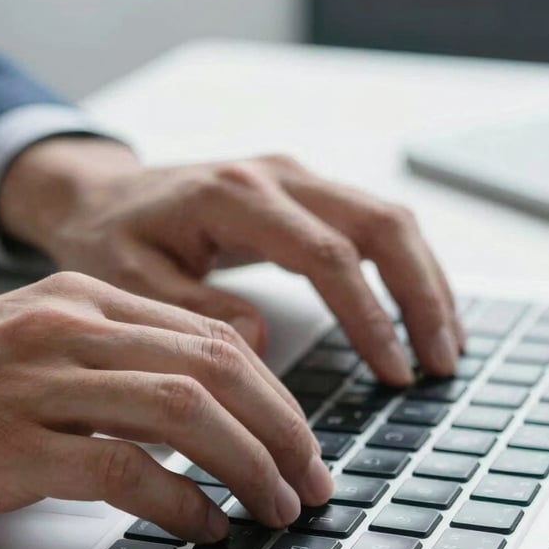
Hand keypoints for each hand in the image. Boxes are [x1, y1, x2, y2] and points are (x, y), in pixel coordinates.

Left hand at [0, 138, 463, 385]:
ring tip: (447, 343)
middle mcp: (276, 176)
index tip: (393, 371)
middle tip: (442, 362)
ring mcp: (294, 178)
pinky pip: (370, 223)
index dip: (369, 316)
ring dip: (425, 281)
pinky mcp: (301, 192)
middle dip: (421, 296)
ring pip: (387, 219)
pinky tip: (418, 309)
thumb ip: (194, 310)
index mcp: (234, 196)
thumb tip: (261, 345)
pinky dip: (403, 267)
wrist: (101, 196)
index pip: (326, 255)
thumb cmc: (111, 238)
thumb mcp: (131, 280)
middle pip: (379, 224)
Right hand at [0, 273, 331, 537]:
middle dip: (282, 430)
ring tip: (275, 508)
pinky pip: (123, 470)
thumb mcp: (32, 348)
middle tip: (310, 481)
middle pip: (215, 367)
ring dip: (248, 466)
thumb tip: (205, 407)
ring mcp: (36, 382)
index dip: (274, 395)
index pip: (211, 336)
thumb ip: (114, 362)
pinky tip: (203, 526)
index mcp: (80, 298)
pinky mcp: (8, 445)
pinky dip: (180, 502)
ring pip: (184, 411)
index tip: (300, 442)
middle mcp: (66, 327)